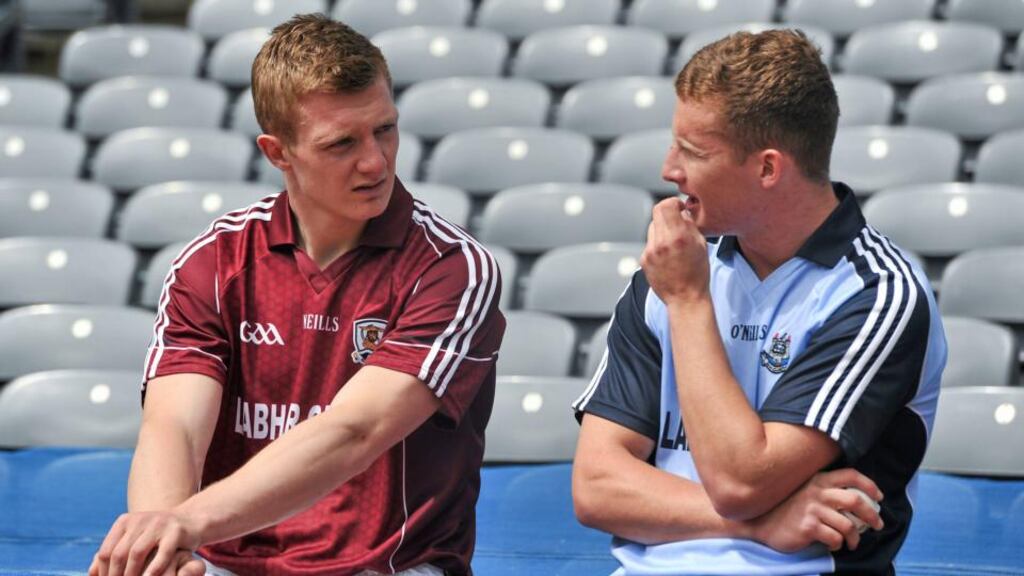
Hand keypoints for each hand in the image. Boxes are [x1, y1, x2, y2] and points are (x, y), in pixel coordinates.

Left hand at [88, 511, 201, 575]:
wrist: (191, 521)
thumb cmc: (158, 538)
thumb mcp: (135, 541)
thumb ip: (115, 554)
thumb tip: (91, 573)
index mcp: (125, 522)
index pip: (106, 551)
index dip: (103, 572)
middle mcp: (140, 520)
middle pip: (119, 553)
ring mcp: (159, 524)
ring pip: (137, 553)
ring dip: (131, 574)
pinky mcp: (176, 531)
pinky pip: (162, 553)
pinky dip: (154, 570)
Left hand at [641, 197, 709, 305]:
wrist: (685, 298)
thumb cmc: (697, 274)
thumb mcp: (701, 244)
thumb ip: (689, 225)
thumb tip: (681, 211)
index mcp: (678, 237)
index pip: (665, 205)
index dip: (673, 203)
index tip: (679, 208)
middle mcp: (661, 243)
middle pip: (656, 214)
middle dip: (668, 215)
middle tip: (677, 223)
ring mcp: (650, 252)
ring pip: (652, 228)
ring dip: (662, 230)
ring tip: (674, 244)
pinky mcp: (644, 260)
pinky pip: (650, 243)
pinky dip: (658, 244)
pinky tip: (668, 256)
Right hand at [745, 468, 883, 552]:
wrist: (759, 523)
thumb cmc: (784, 509)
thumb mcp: (804, 491)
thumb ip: (823, 490)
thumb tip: (854, 502)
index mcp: (818, 480)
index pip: (851, 475)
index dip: (869, 485)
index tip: (878, 497)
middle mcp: (817, 492)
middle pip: (856, 501)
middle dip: (872, 515)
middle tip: (877, 525)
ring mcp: (813, 510)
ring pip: (848, 525)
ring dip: (855, 538)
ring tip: (852, 543)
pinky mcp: (808, 527)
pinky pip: (835, 539)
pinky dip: (839, 545)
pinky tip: (834, 546)